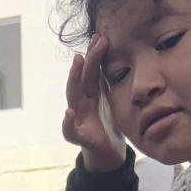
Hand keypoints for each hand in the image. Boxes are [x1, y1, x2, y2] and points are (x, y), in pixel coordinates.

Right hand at [62, 35, 125, 172]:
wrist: (108, 153)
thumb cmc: (108, 124)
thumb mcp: (112, 99)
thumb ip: (111, 80)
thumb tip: (123, 55)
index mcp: (92, 93)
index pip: (92, 71)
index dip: (96, 55)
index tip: (102, 37)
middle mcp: (82, 102)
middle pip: (82, 78)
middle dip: (88, 60)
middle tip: (96, 41)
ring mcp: (79, 118)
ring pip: (73, 96)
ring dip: (73, 79)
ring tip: (77, 63)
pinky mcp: (80, 137)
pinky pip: (70, 131)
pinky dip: (67, 123)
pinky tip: (68, 114)